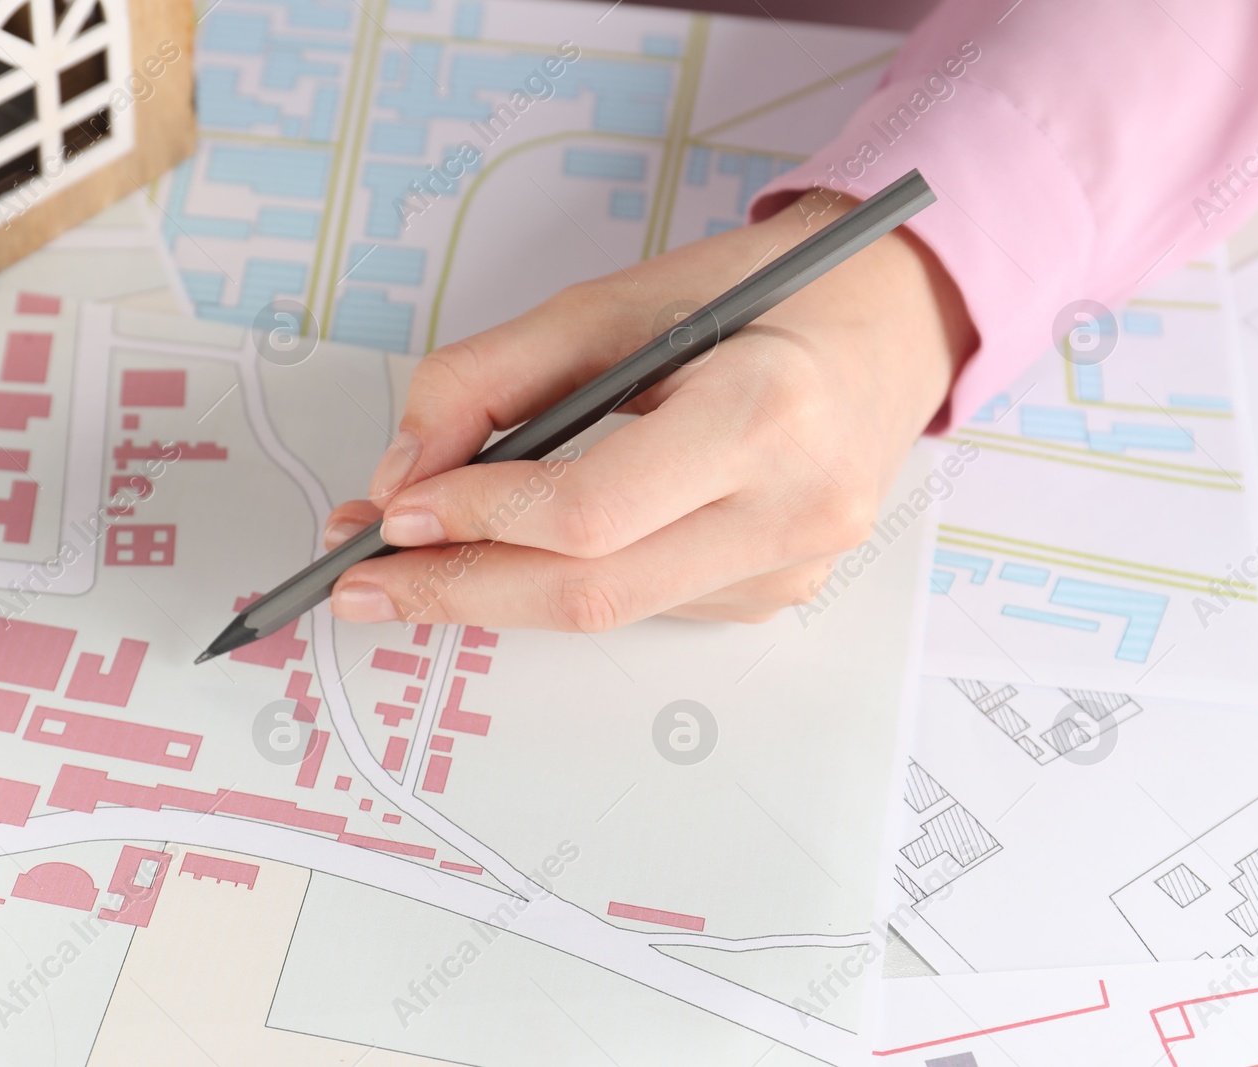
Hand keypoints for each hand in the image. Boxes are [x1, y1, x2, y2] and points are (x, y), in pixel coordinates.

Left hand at [322, 189, 975, 629]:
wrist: (895, 323)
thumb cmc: (762, 293)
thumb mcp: (617, 299)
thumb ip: (493, 378)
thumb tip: (404, 478)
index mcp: (764, 412)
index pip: (590, 511)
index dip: (476, 520)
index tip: (389, 514)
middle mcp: (794, 510)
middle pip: (589, 593)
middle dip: (458, 592)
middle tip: (362, 586)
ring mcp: (793, 567)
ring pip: (610, 610)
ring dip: (502, 590)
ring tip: (422, 557)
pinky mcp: (779, 594)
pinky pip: (645, 605)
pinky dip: (570, 580)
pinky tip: (533, 548)